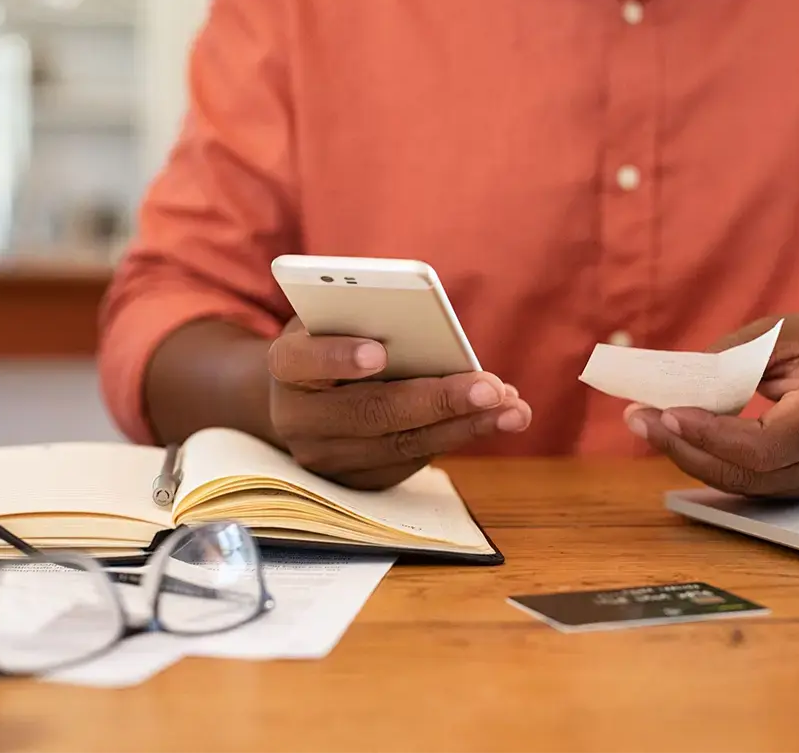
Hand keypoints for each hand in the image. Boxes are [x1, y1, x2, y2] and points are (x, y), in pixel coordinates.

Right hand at [266, 319, 531, 489]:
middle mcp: (298, 419)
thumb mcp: (337, 317)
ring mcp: (325, 458)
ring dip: (464, 426)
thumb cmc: (332, 340)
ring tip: (513, 408)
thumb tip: (434, 333)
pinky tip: (497, 419)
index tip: (379, 353)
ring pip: (399, 444)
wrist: (304, 397)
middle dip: (436, 400)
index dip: (337, 357)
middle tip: (489, 387)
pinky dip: (458, 437)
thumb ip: (366, 317)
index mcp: (286, 365)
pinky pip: (412, 462)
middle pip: (369, 413)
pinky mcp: (356, 482)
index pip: (301, 361)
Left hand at [623, 314, 798, 498]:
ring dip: (687, 455)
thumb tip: (674, 387)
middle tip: (637, 418)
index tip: (668, 412)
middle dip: (684, 447)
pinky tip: (673, 435)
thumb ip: (730, 359)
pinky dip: (706, 459)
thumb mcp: (782, 333)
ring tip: (644, 423)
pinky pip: (747, 482)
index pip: (768, 445)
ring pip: (742, 485)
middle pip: (748, 474)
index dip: (713, 435)